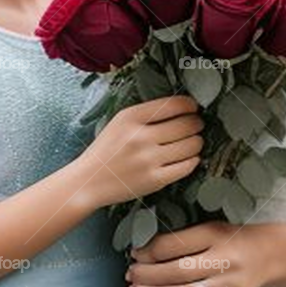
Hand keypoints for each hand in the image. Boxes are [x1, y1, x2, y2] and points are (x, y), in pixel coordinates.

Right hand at [77, 95, 202, 208]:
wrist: (88, 182)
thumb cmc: (107, 151)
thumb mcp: (119, 122)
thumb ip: (147, 114)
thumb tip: (182, 108)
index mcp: (131, 117)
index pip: (173, 104)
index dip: (190, 105)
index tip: (194, 108)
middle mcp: (140, 137)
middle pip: (187, 125)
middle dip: (197, 124)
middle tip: (198, 126)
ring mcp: (148, 160)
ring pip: (191, 146)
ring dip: (198, 142)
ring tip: (194, 142)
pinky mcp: (154, 180)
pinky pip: (187, 166)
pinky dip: (193, 161)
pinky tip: (190, 158)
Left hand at [127, 220, 271, 286]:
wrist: (268, 255)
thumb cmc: (232, 240)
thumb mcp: (209, 228)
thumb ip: (181, 238)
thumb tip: (144, 253)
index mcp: (214, 234)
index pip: (173, 245)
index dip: (148, 251)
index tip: (134, 254)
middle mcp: (223, 260)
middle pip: (176, 271)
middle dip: (147, 275)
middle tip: (130, 276)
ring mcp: (228, 285)